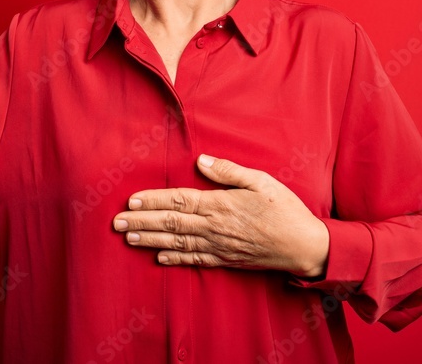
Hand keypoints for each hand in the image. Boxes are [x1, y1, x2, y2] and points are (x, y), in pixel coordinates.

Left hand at [113, 155, 329, 277]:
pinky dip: (175, 258)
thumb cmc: (285, 210)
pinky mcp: (226, 260)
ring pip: (177, 242)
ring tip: (129, 238)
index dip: (153, 201)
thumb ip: (228, 171)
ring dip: (150, 240)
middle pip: (171, 223)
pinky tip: (159, 257)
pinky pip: (195, 260)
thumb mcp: (261, 181)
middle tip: (116, 223)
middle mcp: (214, 227)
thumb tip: (201, 161)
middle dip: (141, 221)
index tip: (131, 200)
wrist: (305, 247)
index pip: (179, 201)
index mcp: (220, 204)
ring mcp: (219, 246)